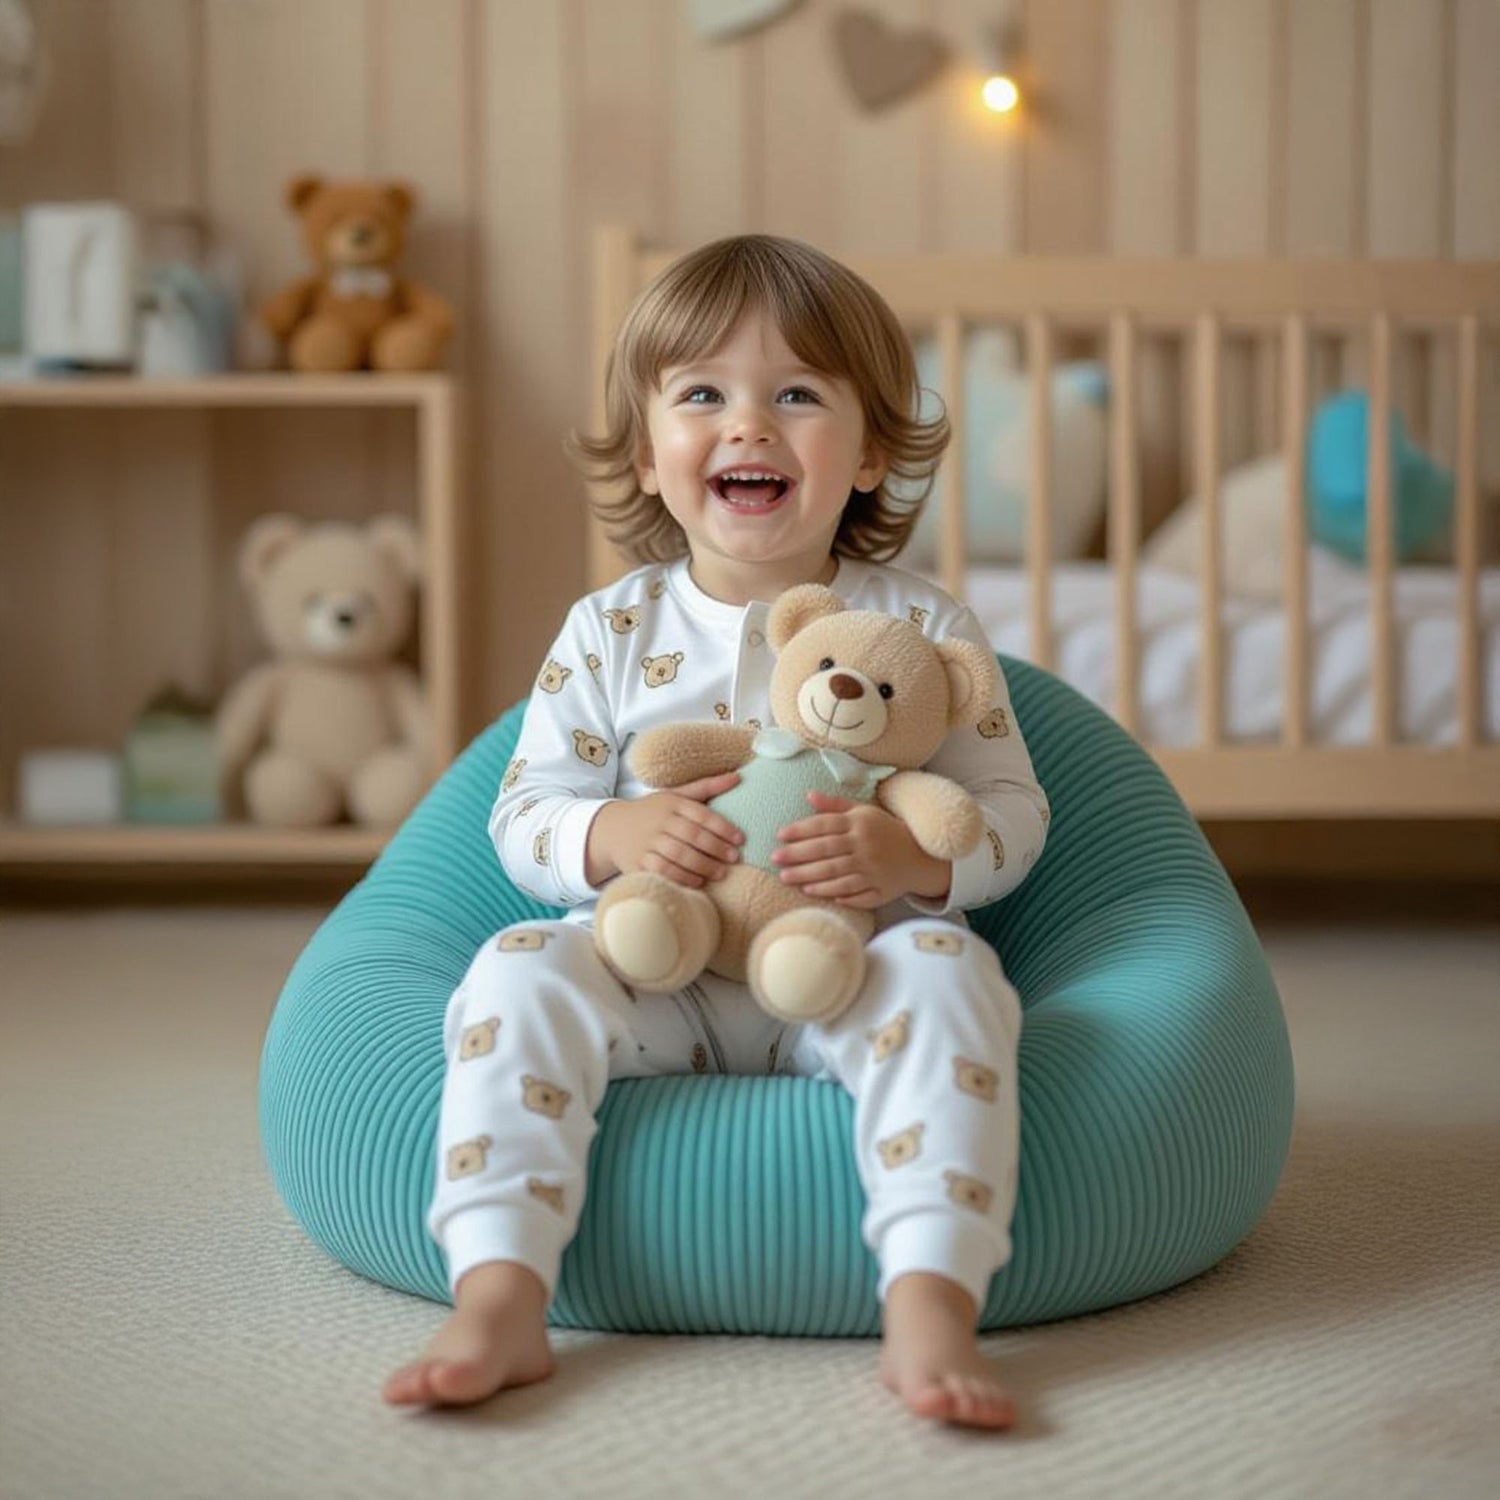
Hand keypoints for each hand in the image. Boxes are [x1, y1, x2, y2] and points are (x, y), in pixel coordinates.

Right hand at [590, 772, 745, 889]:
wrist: (611, 828)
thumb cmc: (653, 812)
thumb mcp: (676, 796)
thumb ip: (706, 787)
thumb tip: (738, 776)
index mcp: (671, 803)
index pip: (701, 814)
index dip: (723, 827)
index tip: (740, 839)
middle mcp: (659, 821)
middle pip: (692, 836)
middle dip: (716, 848)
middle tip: (734, 858)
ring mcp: (646, 842)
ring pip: (678, 855)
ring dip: (703, 866)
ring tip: (721, 873)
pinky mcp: (637, 862)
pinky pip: (662, 871)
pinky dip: (682, 877)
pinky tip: (698, 882)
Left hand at [770, 791, 950, 908]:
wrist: (920, 855)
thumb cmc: (885, 830)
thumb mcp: (864, 812)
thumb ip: (835, 805)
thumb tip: (808, 795)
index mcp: (860, 823)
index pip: (826, 825)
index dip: (801, 829)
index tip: (780, 834)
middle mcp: (865, 845)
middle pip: (826, 850)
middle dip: (798, 855)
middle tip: (774, 859)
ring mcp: (872, 869)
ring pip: (835, 873)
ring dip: (808, 876)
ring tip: (785, 877)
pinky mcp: (878, 889)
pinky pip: (851, 892)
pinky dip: (830, 892)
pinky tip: (811, 891)